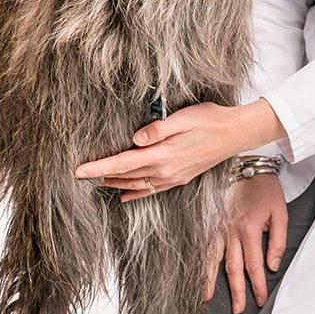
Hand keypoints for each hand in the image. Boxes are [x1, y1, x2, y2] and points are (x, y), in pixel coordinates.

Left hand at [72, 102, 249, 203]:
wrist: (235, 133)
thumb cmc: (209, 120)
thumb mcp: (183, 118)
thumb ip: (157, 130)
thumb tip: (134, 139)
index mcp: (163, 155)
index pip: (122, 163)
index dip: (98, 167)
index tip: (79, 171)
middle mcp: (166, 171)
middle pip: (125, 176)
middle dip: (101, 176)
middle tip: (79, 175)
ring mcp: (173, 177)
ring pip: (137, 184)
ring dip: (115, 184)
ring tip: (96, 182)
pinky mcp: (180, 178)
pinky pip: (152, 190)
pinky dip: (135, 193)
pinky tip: (124, 196)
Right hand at [206, 172, 286, 313]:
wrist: (245, 164)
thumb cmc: (265, 188)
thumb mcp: (281, 213)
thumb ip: (278, 241)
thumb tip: (272, 266)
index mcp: (250, 230)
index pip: (255, 266)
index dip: (257, 285)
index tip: (259, 300)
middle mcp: (231, 232)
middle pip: (233, 268)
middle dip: (237, 291)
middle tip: (240, 308)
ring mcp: (218, 227)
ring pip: (213, 260)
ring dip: (211, 281)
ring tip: (209, 299)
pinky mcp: (210, 222)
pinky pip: (203, 247)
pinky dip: (200, 263)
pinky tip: (196, 274)